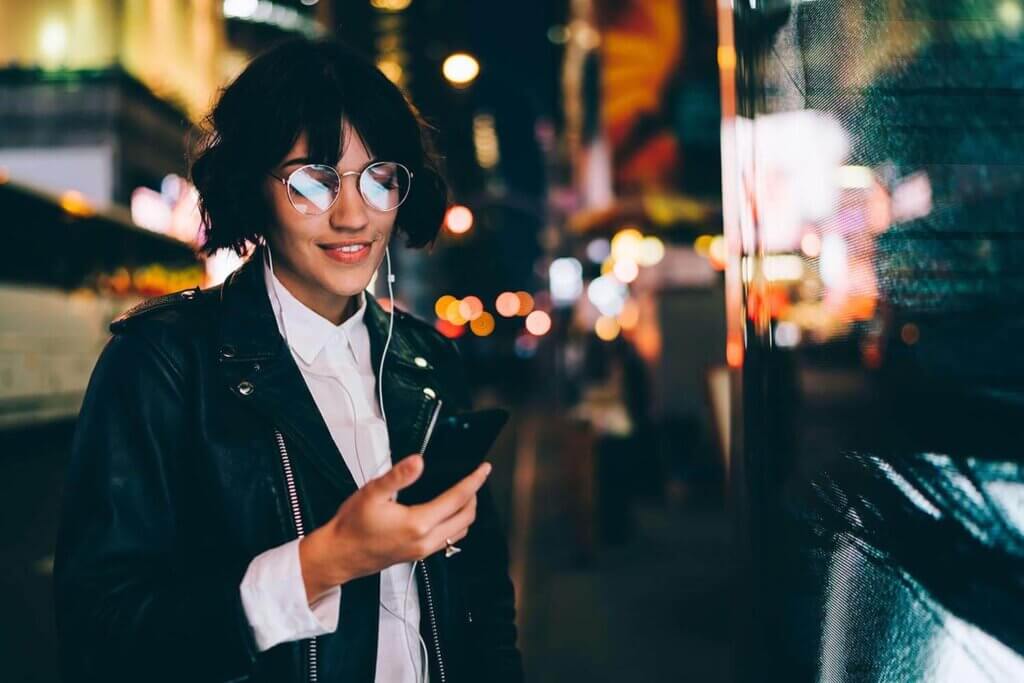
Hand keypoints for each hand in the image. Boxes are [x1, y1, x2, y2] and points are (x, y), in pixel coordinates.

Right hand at [298, 454, 490, 602]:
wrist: (339, 555)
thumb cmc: (352, 526)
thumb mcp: (372, 493)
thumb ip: (398, 476)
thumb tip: (418, 461)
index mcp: (418, 523)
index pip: (457, 499)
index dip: (474, 481)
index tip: (484, 469)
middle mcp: (425, 541)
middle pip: (466, 517)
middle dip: (474, 496)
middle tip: (474, 478)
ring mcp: (423, 550)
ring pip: (460, 531)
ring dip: (466, 512)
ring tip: (464, 493)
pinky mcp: (418, 555)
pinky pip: (448, 540)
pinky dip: (456, 524)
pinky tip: (447, 512)